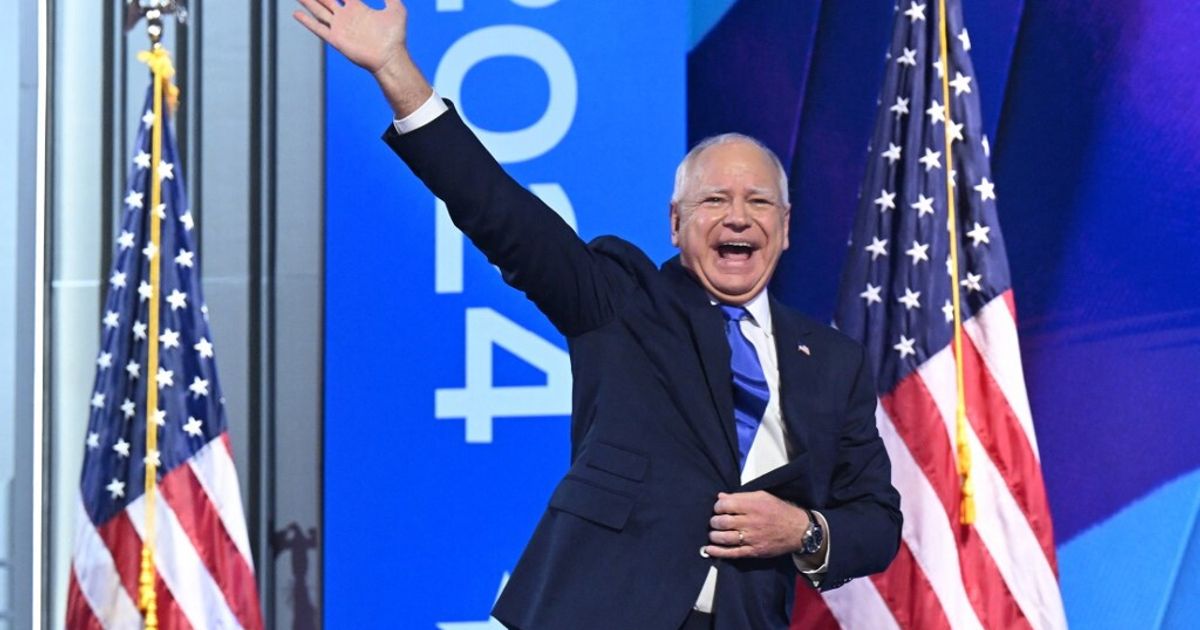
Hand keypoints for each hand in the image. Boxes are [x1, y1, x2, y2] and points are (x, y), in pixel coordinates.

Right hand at [293, 0, 431, 116]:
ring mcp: (340, 27)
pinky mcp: (336, 39)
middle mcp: (346, 16)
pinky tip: (297, 13)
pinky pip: (318, 28)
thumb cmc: (395, 36)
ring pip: (319, 10)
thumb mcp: (397, 9)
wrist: (390, 57)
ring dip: (309, 2)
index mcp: (358, 8)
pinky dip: (307, 21)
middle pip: (327, 0)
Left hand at [704, 491, 808, 559]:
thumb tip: (721, 497)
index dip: (717, 506)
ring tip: (713, 533)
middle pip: (723, 522)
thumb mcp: (762, 496)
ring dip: (714, 535)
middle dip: (714, 521)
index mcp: (753, 505)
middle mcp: (751, 522)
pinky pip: (732, 553)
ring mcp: (752, 538)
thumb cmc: (780, 512)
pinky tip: (710, 549)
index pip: (726, 505)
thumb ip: (740, 496)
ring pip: (725, 538)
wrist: (799, 530)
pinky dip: (718, 552)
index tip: (718, 508)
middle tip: (715, 521)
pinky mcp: (754, 551)